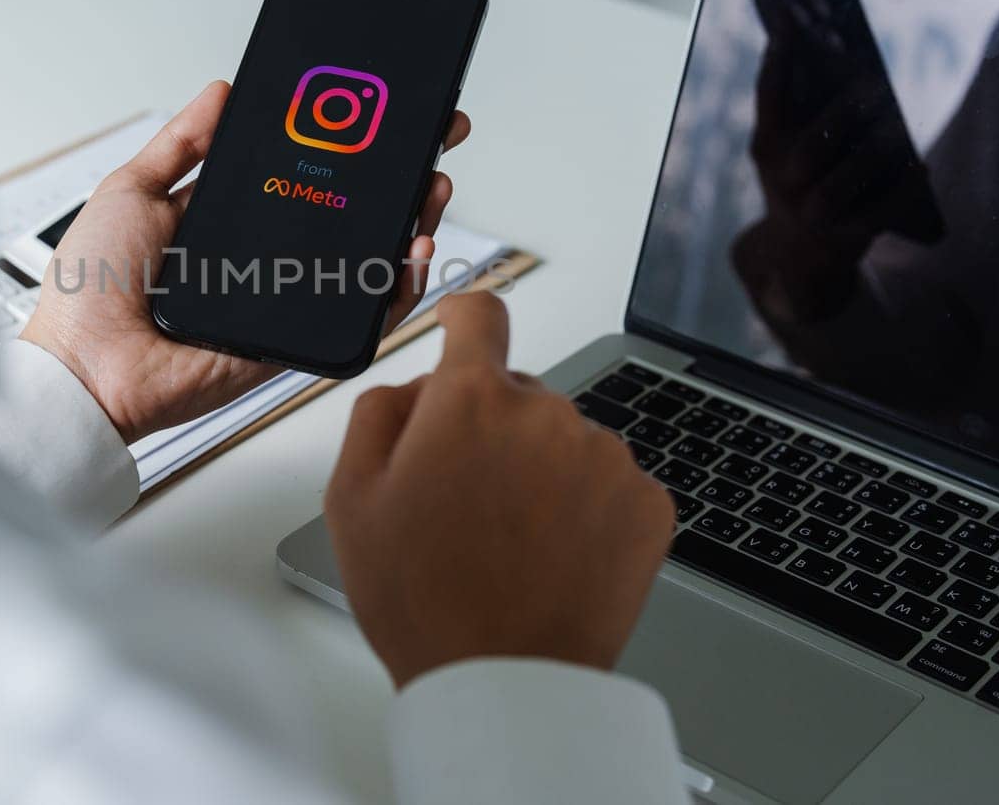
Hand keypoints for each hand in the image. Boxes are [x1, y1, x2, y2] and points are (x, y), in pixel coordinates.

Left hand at [20, 80, 470, 444]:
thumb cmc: (91, 288)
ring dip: (410, 225)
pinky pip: (358, 315)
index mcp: (225, 223)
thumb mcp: (131, 190)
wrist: (85, 365)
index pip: (302, 177)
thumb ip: (182, 143)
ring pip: (365, 262)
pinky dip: (397, 288)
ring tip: (430, 189)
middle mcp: (261, 261)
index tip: (383, 115)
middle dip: (396, 180)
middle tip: (431, 144)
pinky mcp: (295, 341)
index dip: (346, 148)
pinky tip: (410, 252)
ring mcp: (284, 301)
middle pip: (347, 216)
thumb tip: (221, 91)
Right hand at [324, 292, 673, 687]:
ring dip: (540, 470)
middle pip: (517, 393)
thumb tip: (411, 387)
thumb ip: (376, 415)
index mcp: (470, 401)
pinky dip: (584, 508)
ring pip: (564, 440)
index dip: (465, 318)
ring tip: (510, 542)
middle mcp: (546, 413)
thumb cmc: (422, 599)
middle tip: (464, 500)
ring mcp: (605, 457)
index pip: (481, 315)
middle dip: (491, 428)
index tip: (462, 326)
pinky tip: (553, 555)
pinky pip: (608, 482)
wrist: (505, 683)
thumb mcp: (351, 499)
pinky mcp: (647, 503)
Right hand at [734, 17, 931, 320]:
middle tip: (869, 84)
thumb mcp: (795, 144)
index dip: (778, 57)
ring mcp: (811, 212)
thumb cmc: (807, 178)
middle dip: (839, 115)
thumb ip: (810, 101)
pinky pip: (876, 212)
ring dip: (870, 151)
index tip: (790, 15)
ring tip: (894, 124)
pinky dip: (900, 190)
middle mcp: (782, 181)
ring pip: (841, 181)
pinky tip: (919, 167)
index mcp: (767, 147)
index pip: (770, 97)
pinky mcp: (843, 237)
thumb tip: (841, 47)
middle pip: (810, 146)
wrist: (800, 254)